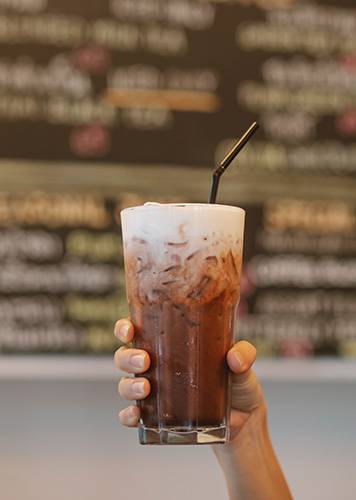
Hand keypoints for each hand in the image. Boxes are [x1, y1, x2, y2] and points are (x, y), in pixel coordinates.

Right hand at [113, 318, 262, 440]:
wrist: (244, 420)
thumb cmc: (237, 381)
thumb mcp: (243, 363)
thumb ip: (243, 354)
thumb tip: (234, 357)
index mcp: (169, 343)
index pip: (138, 329)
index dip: (125, 327)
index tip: (129, 329)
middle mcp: (155, 365)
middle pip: (124, 356)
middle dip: (128, 357)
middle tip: (144, 360)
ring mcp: (154, 392)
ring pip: (125, 384)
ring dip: (129, 386)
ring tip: (145, 388)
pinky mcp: (157, 418)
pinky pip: (132, 417)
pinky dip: (129, 416)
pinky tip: (137, 415)